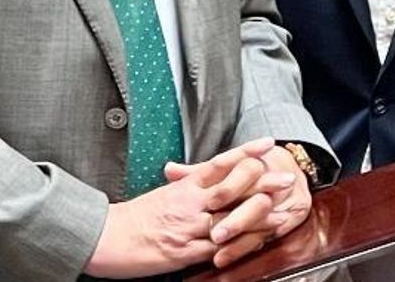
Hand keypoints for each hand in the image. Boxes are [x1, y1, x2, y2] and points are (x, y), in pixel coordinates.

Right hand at [85, 138, 292, 276]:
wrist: (106, 237)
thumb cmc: (132, 217)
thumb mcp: (161, 195)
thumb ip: (183, 185)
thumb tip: (198, 175)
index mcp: (183, 186)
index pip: (220, 163)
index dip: (246, 153)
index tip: (268, 143)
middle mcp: (189, 203)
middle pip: (232, 188)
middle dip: (262, 183)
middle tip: (288, 176)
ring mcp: (188, 227)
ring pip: (230, 217)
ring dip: (259, 214)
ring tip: (284, 208)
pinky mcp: (185, 252)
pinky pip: (218, 247)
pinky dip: (240, 243)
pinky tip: (257, 240)